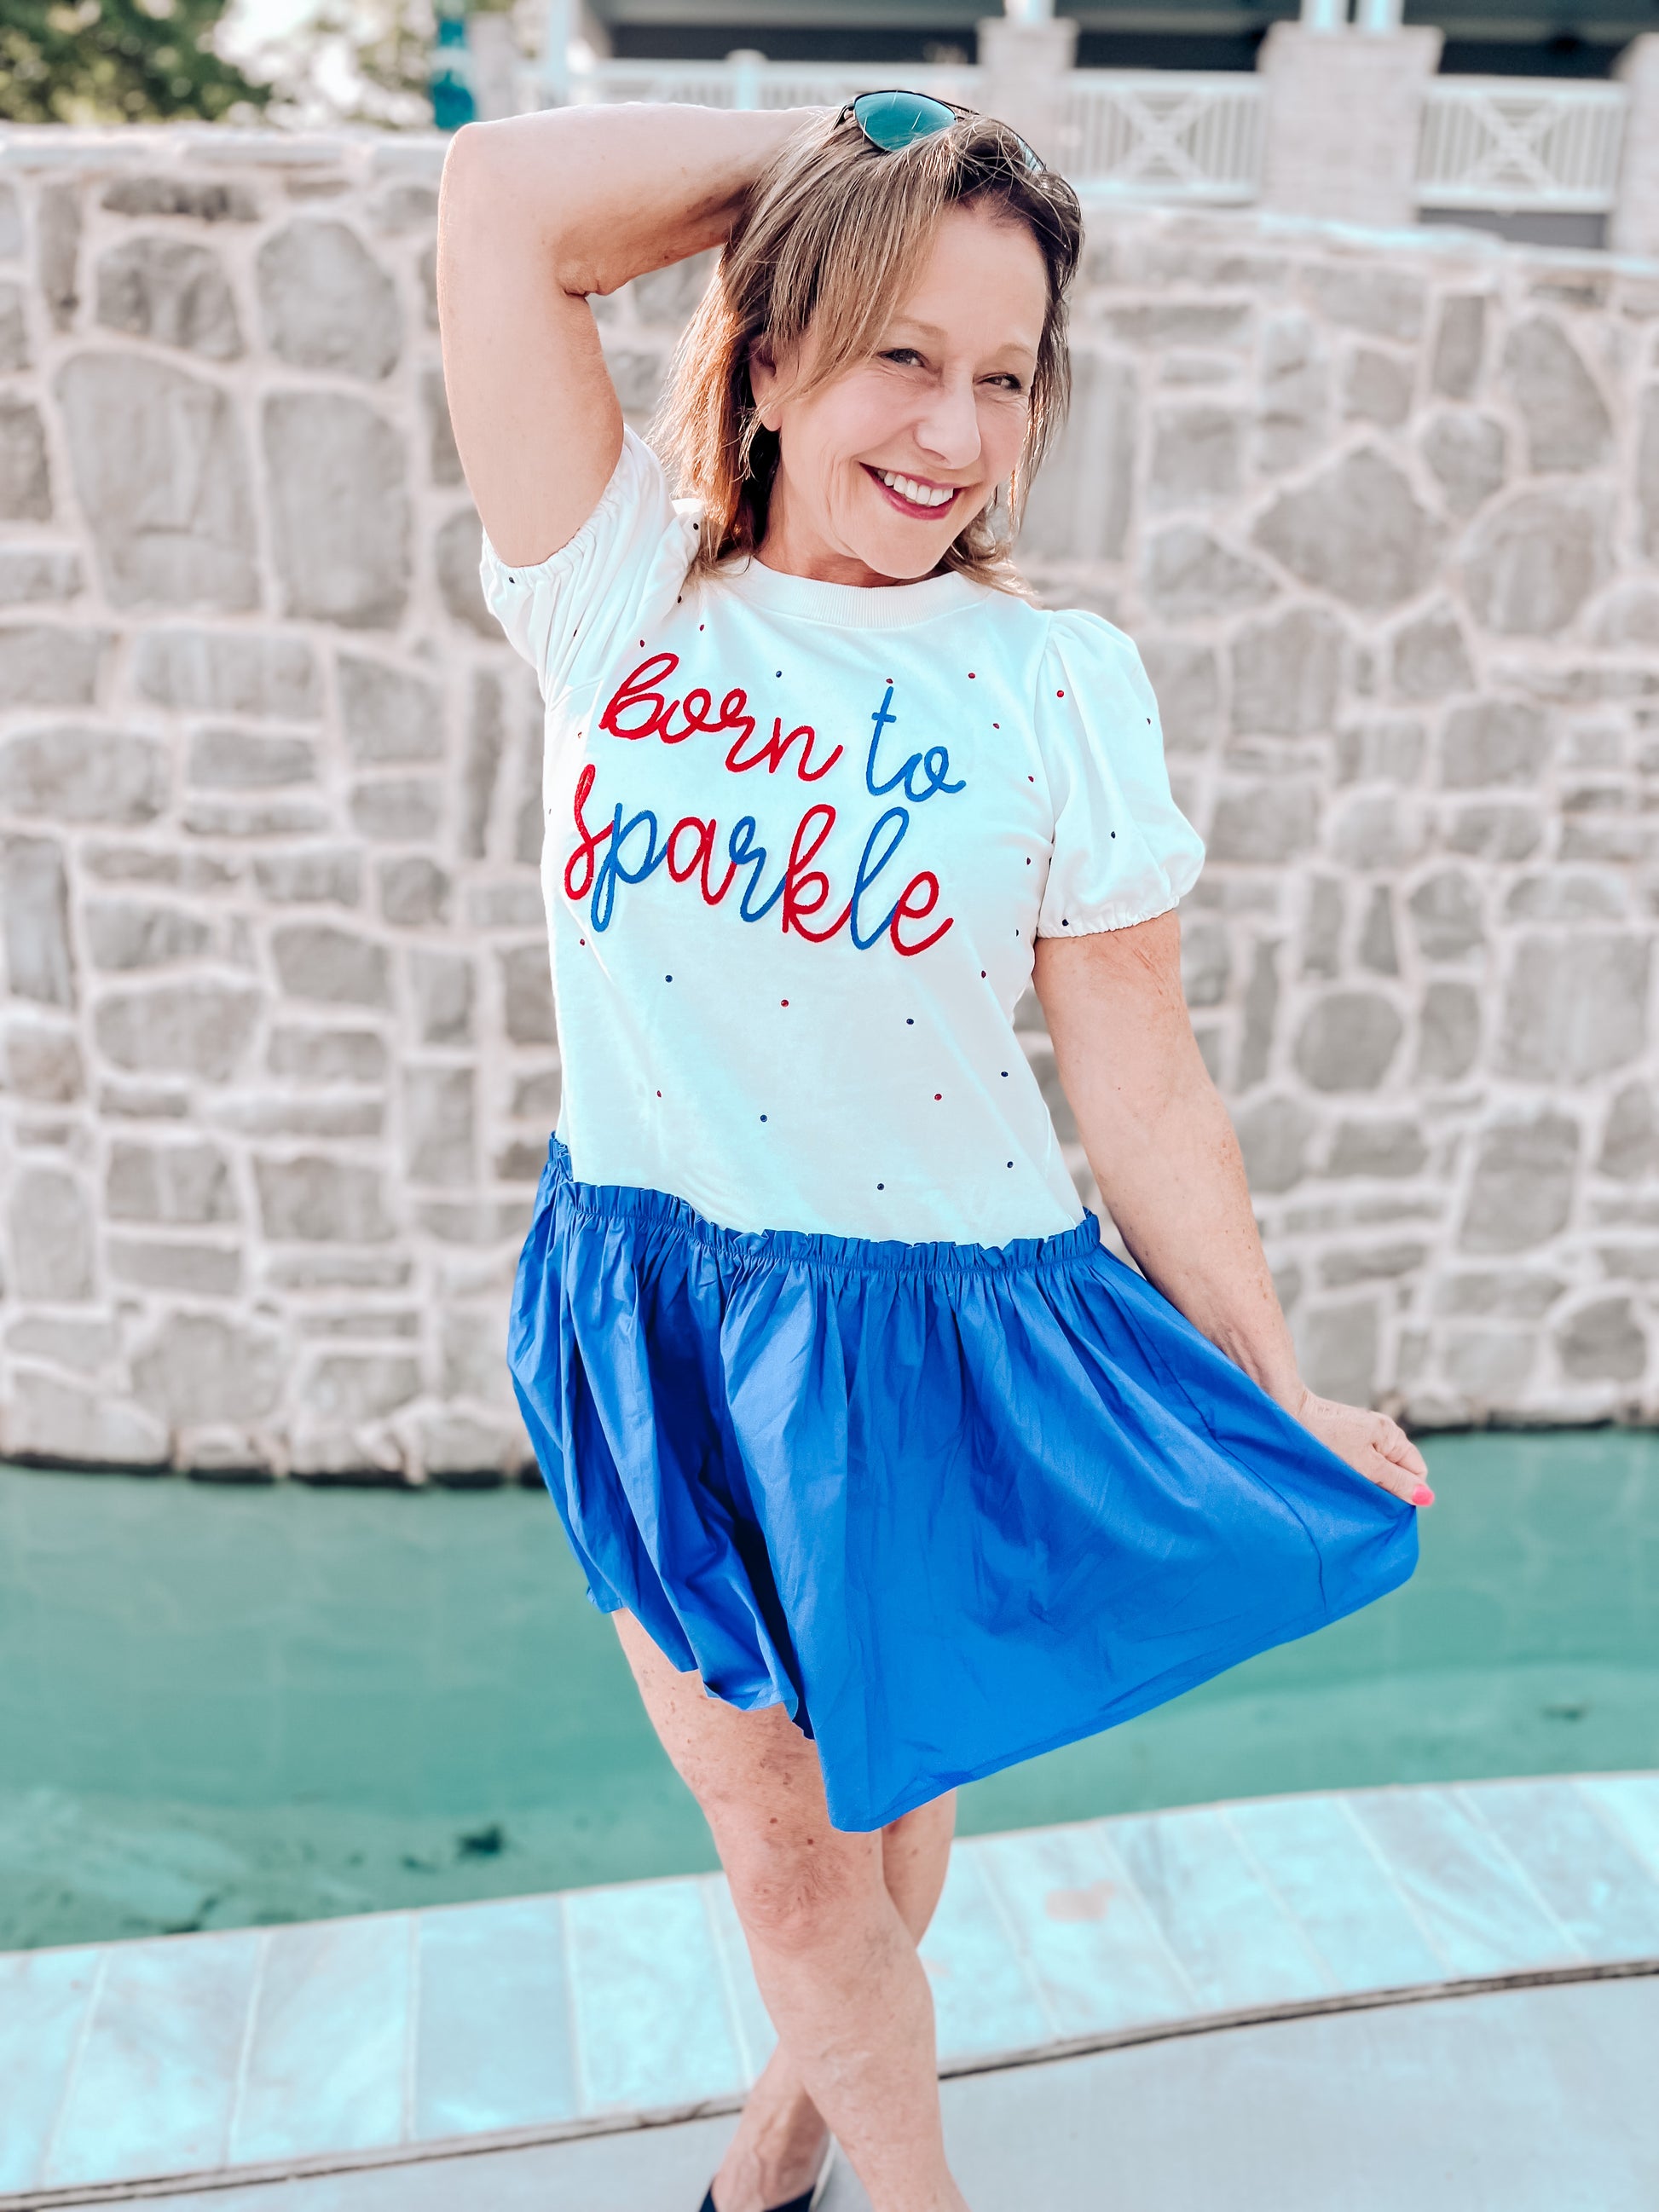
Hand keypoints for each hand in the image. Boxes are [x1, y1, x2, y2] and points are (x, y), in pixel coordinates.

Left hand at [1284, 1387, 1433, 1507]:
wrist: (1288, 1412)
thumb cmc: (1326, 1438)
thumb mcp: (1365, 1465)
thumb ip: (1396, 1481)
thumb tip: (1427, 1497)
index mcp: (1393, 1436)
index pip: (1417, 1472)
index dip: (1407, 1490)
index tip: (1386, 1503)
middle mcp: (1382, 1433)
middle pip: (1398, 1470)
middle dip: (1387, 1487)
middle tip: (1365, 1496)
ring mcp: (1363, 1434)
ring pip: (1378, 1467)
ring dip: (1369, 1481)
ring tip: (1349, 1486)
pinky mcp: (1345, 1437)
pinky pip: (1361, 1461)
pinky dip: (1355, 1472)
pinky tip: (1340, 1476)